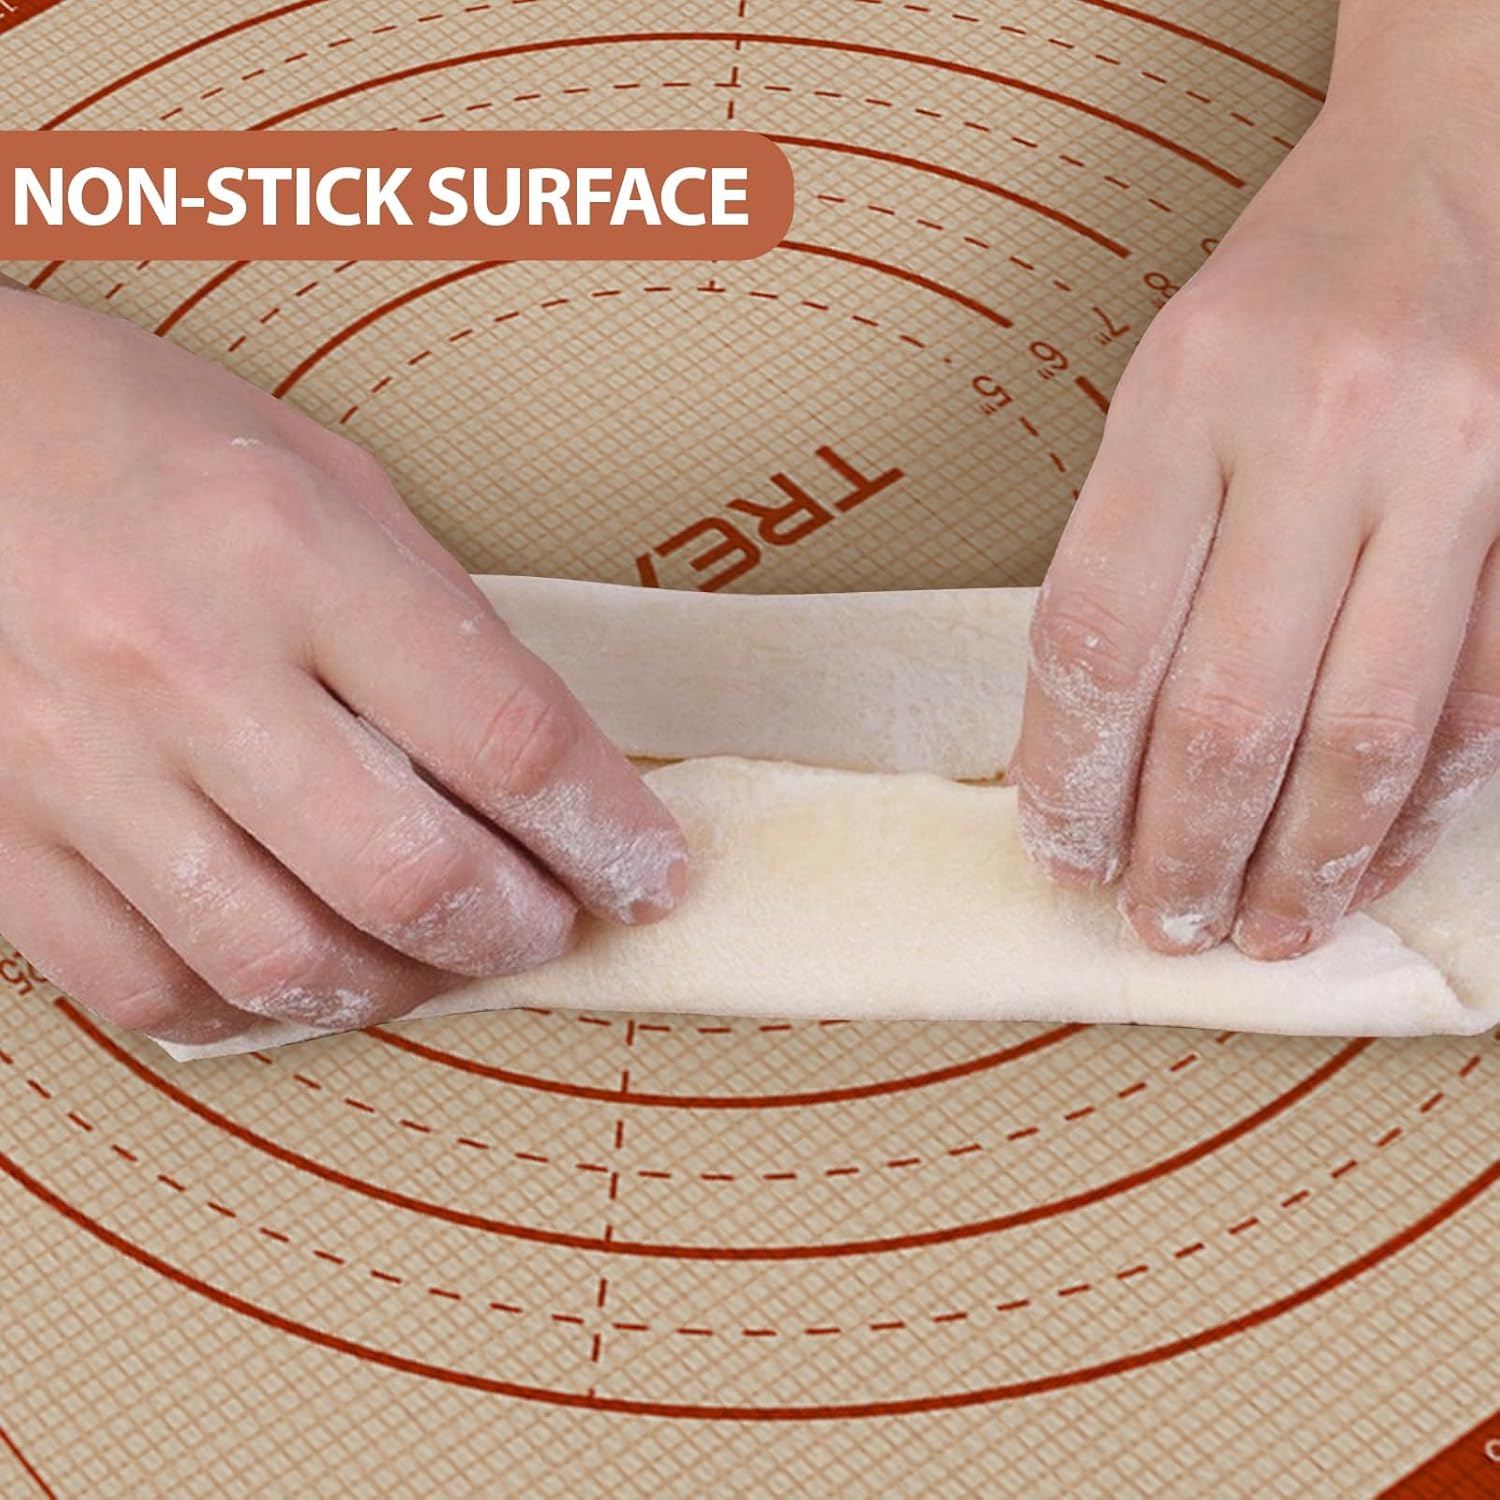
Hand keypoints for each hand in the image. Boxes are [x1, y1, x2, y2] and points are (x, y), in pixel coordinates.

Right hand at [0, 287, 685, 1043]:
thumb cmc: (130, 432)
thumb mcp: (318, 474)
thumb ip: (428, 619)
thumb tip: (525, 763)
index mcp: (294, 553)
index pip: (509, 738)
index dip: (607, 830)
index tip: (649, 872)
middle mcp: (187, 667)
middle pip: (412, 875)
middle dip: (523, 927)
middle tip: (554, 921)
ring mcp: (80, 765)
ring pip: (286, 960)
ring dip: (404, 986)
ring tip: (445, 958)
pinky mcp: (0, 835)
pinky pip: (149, 987)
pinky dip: (255, 1011)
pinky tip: (307, 975)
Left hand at [1013, 4, 1499, 959]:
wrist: (1448, 174)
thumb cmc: (1277, 299)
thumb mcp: (1160, 392)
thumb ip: (1131, 556)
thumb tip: (1097, 752)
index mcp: (1188, 398)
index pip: (1101, 639)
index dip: (1073, 775)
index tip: (1060, 849)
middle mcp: (1320, 435)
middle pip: (1230, 711)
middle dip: (1184, 850)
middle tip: (1156, 924)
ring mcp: (1447, 478)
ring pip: (1365, 733)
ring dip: (1303, 864)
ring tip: (1257, 934)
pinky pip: (1476, 708)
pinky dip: (1414, 814)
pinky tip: (1361, 868)